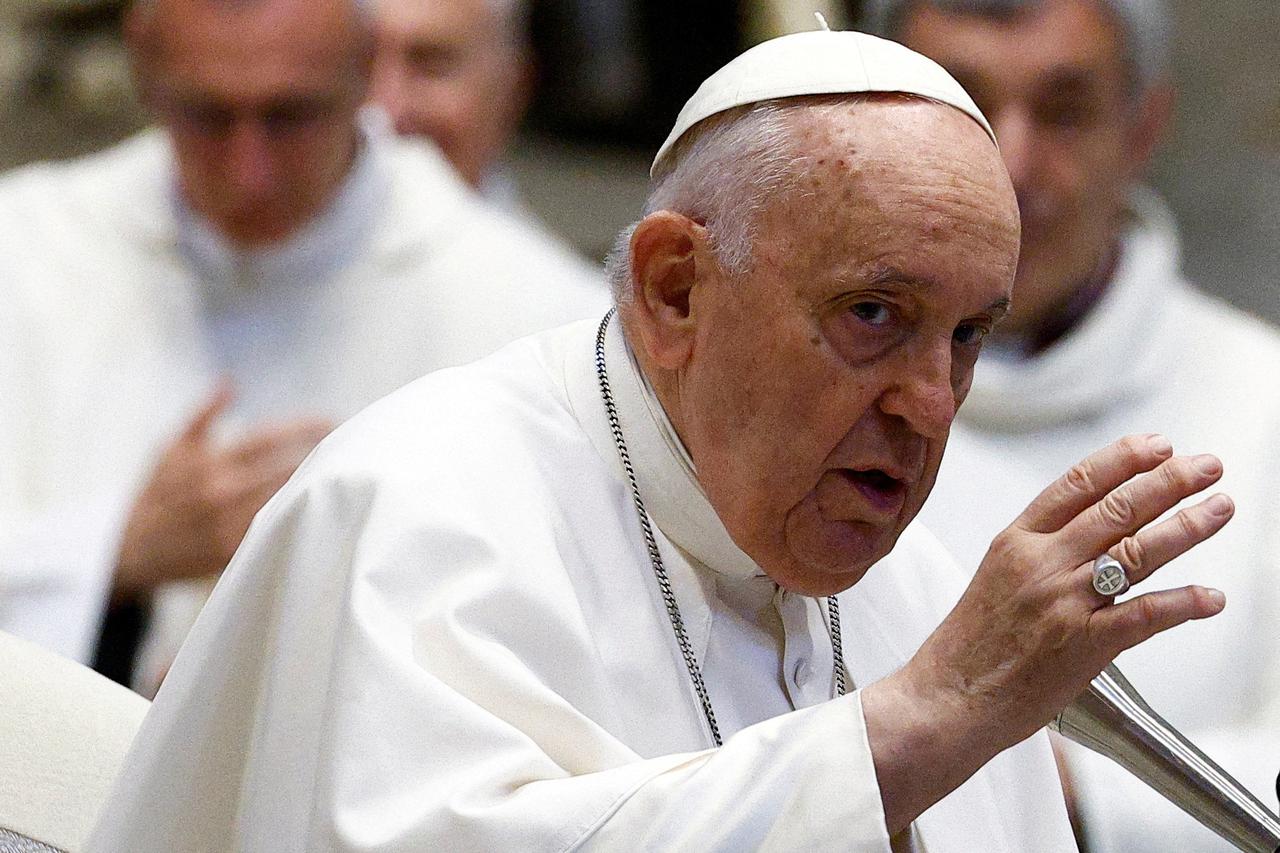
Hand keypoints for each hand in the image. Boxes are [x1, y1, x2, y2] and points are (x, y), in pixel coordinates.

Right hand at [113, 384, 331, 598]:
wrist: (131, 550)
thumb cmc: (157, 493)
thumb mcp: (172, 448)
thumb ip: (204, 414)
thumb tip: (230, 383)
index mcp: (211, 462)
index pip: (270, 439)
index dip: (304, 428)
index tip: (332, 420)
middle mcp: (223, 492)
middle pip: (287, 470)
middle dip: (320, 456)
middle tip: (351, 445)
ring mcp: (230, 525)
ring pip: (287, 502)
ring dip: (316, 487)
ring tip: (346, 473)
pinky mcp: (235, 553)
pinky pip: (275, 532)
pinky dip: (298, 518)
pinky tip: (321, 509)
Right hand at [863, 434, 1233, 832]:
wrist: (948, 696)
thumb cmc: (968, 645)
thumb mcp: (994, 576)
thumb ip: (1039, 551)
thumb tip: (1089, 531)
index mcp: (1015, 541)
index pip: (1076, 484)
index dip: (1123, 459)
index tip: (1157, 445)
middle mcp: (1042, 563)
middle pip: (1117, 508)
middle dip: (1170, 482)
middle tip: (1206, 466)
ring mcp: (1064, 601)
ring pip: (1138, 551)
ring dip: (1188, 526)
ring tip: (1219, 509)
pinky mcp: (1085, 643)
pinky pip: (1145, 615)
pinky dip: (1184, 603)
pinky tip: (1210, 597)